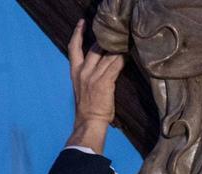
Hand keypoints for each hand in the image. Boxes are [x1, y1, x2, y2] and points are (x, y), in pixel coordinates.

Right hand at [66, 20, 122, 152]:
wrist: (89, 121)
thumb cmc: (88, 108)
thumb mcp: (82, 87)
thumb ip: (89, 74)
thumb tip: (100, 66)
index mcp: (75, 71)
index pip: (73, 47)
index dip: (78, 33)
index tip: (82, 23)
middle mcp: (83, 71)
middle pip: (95, 48)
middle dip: (106, 40)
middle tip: (117, 34)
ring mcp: (93, 76)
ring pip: (107, 56)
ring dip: (117, 49)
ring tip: (126, 42)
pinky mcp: (104, 82)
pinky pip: (115, 66)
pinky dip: (122, 60)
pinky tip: (128, 55)